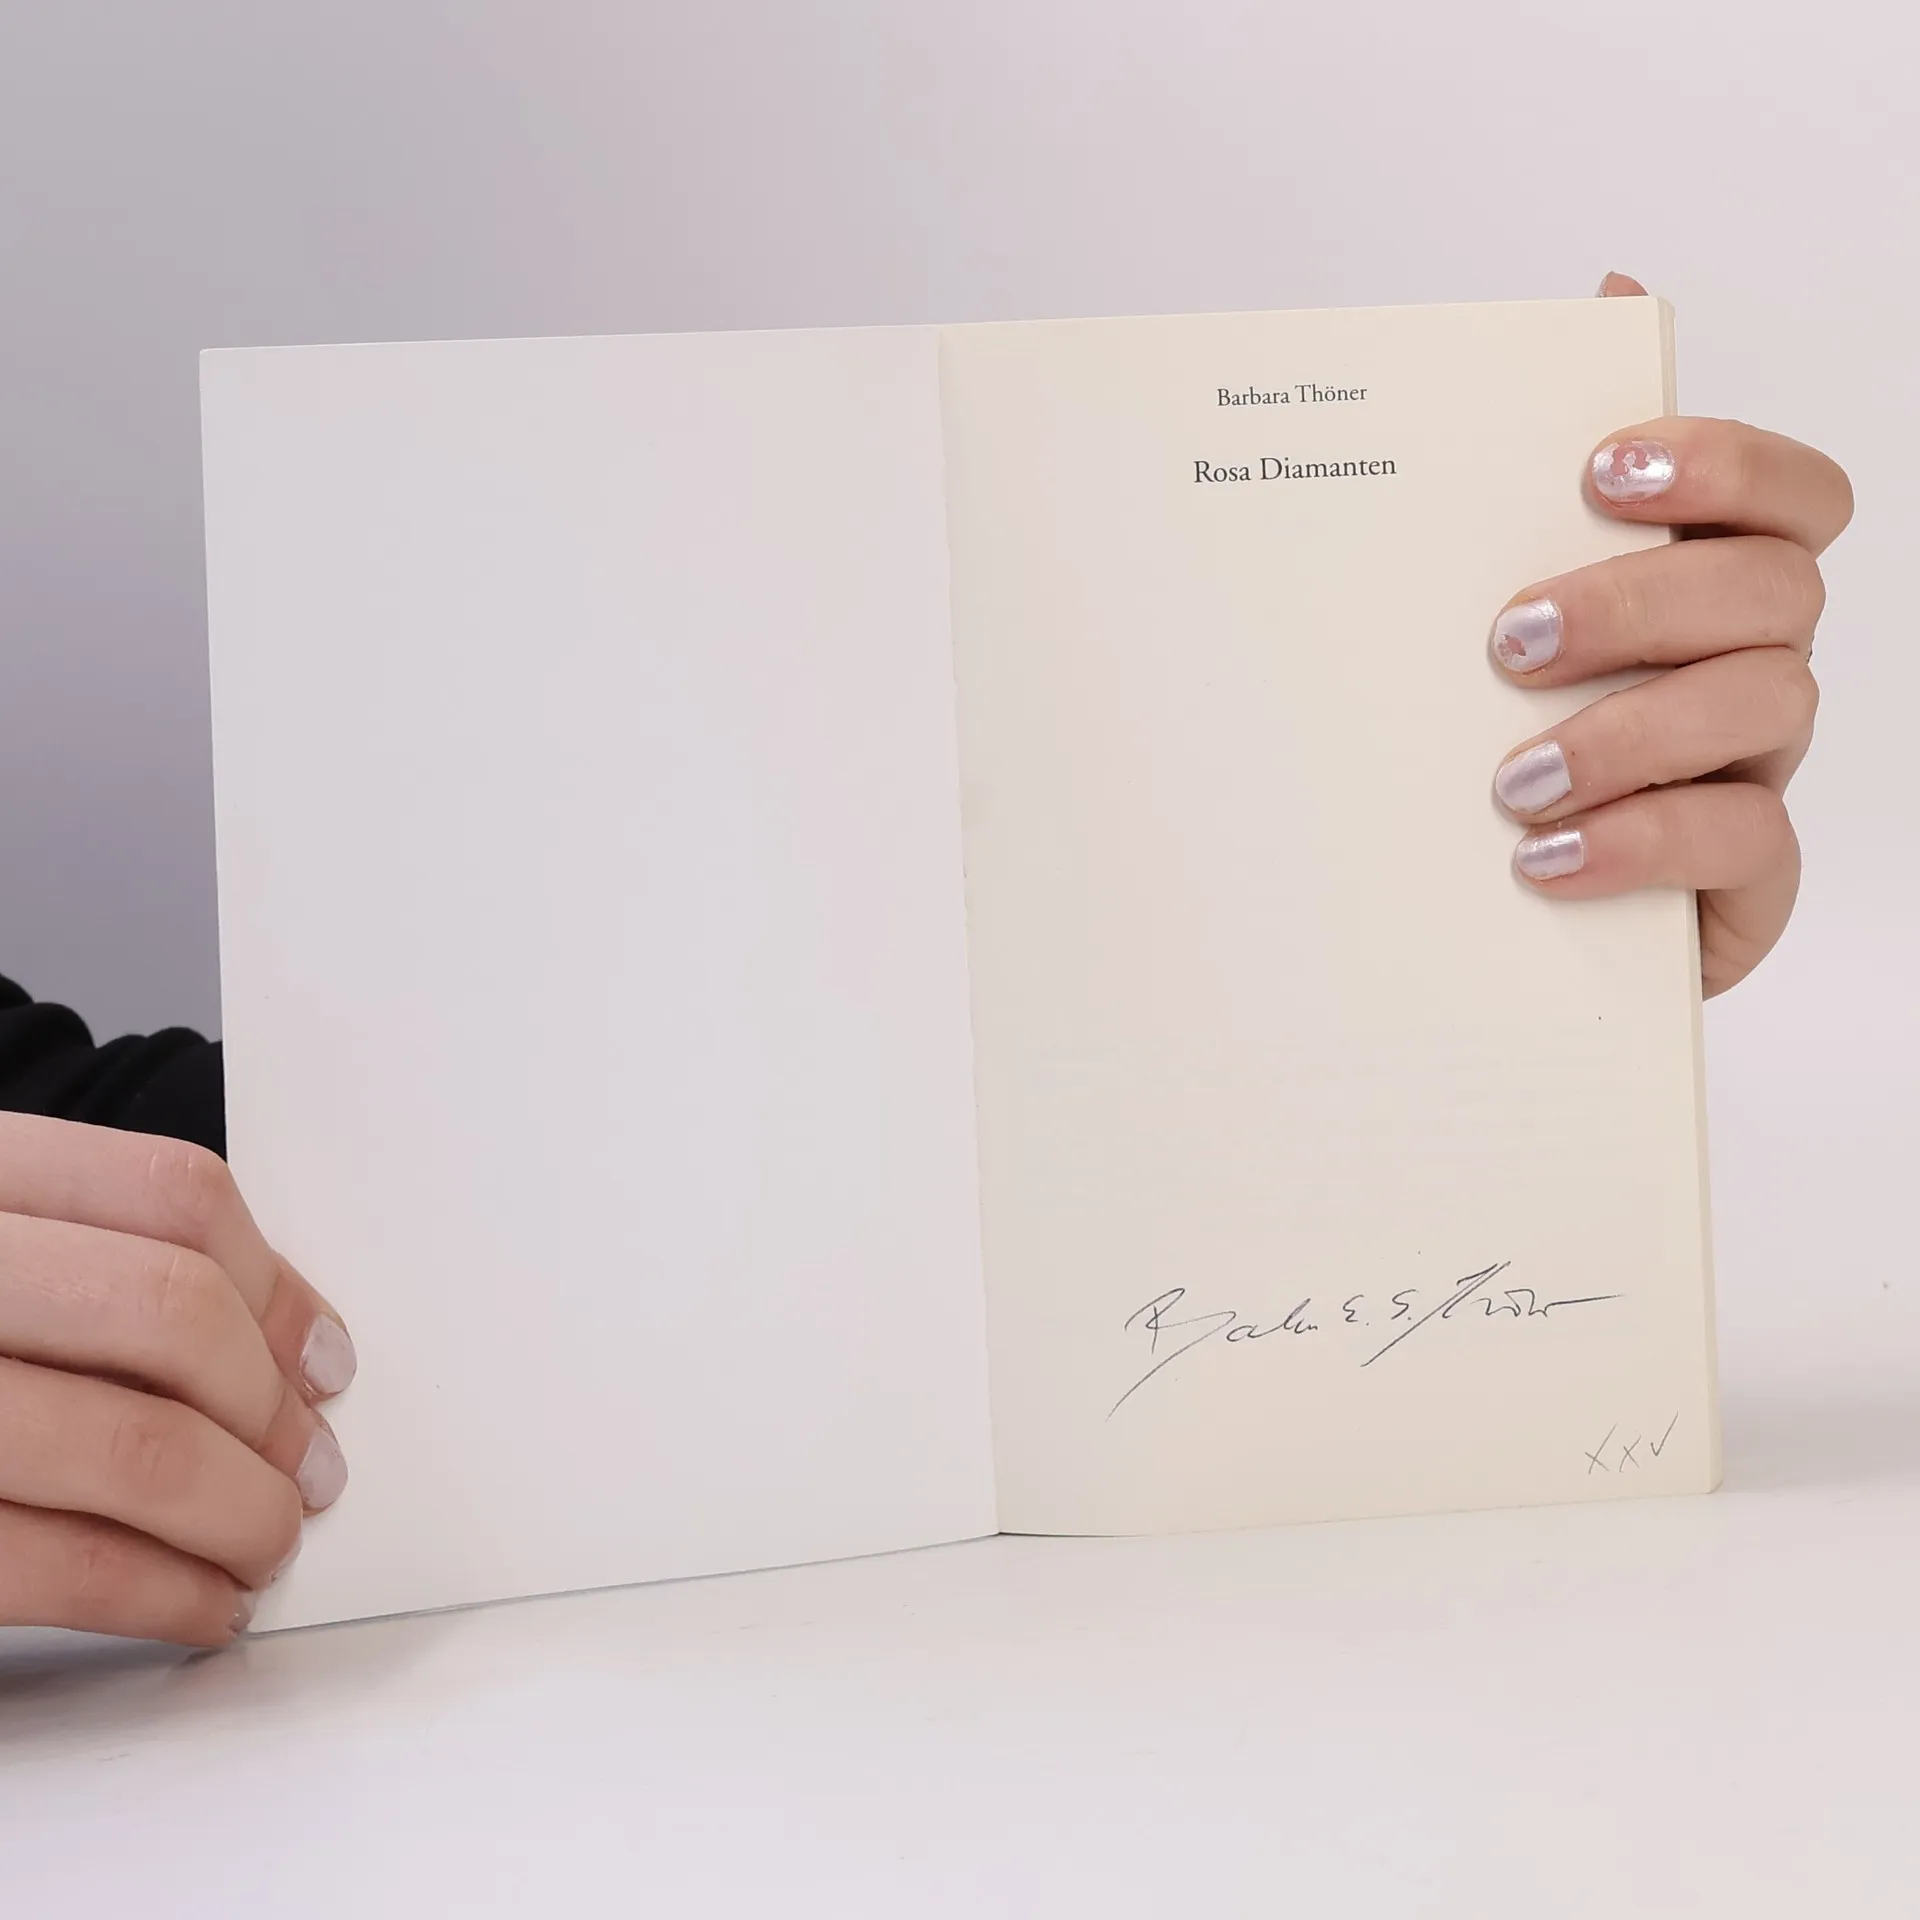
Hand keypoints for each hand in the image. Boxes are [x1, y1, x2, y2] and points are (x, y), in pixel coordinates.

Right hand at [0, 1114, 352, 1646]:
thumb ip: (96, 1261)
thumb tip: (292, 1345)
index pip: (172, 1197)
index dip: (278, 1287)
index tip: (326, 1362)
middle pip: (169, 1314)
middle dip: (267, 1412)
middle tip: (311, 1472)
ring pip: (132, 1443)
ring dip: (239, 1513)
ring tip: (266, 1545)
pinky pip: (51, 1562)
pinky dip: (157, 1594)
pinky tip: (196, 1606)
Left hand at [1490, 271, 1851, 995]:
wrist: (1475, 907)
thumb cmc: (1498, 731)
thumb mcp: (1490, 605)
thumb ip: (1544, 473)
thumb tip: (1613, 291)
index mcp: (1709, 588)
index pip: (1790, 493)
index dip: (1724, 462)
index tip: (1605, 471)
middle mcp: (1752, 666)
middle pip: (1777, 589)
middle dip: (1641, 602)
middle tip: (1510, 641)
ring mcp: (1757, 768)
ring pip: (1769, 707)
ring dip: (1632, 731)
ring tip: (1512, 780)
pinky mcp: (1745, 876)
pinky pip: (1747, 841)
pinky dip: (1644, 840)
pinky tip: (1544, 857)